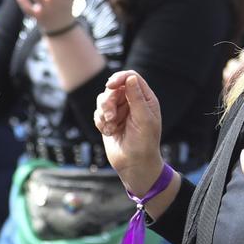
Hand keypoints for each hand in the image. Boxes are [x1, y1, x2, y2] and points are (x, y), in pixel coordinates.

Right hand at [94, 70, 164, 189]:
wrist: (134, 165)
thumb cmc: (144, 143)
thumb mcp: (144, 119)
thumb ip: (136, 98)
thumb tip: (130, 78)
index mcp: (145, 99)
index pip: (131, 78)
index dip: (119, 78)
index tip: (110, 86)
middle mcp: (131, 102)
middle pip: (113, 88)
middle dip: (108, 102)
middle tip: (110, 116)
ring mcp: (119, 111)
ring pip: (103, 100)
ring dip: (104, 113)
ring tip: (111, 127)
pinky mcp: (108, 121)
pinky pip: (98, 113)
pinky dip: (101, 122)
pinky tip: (109, 132)